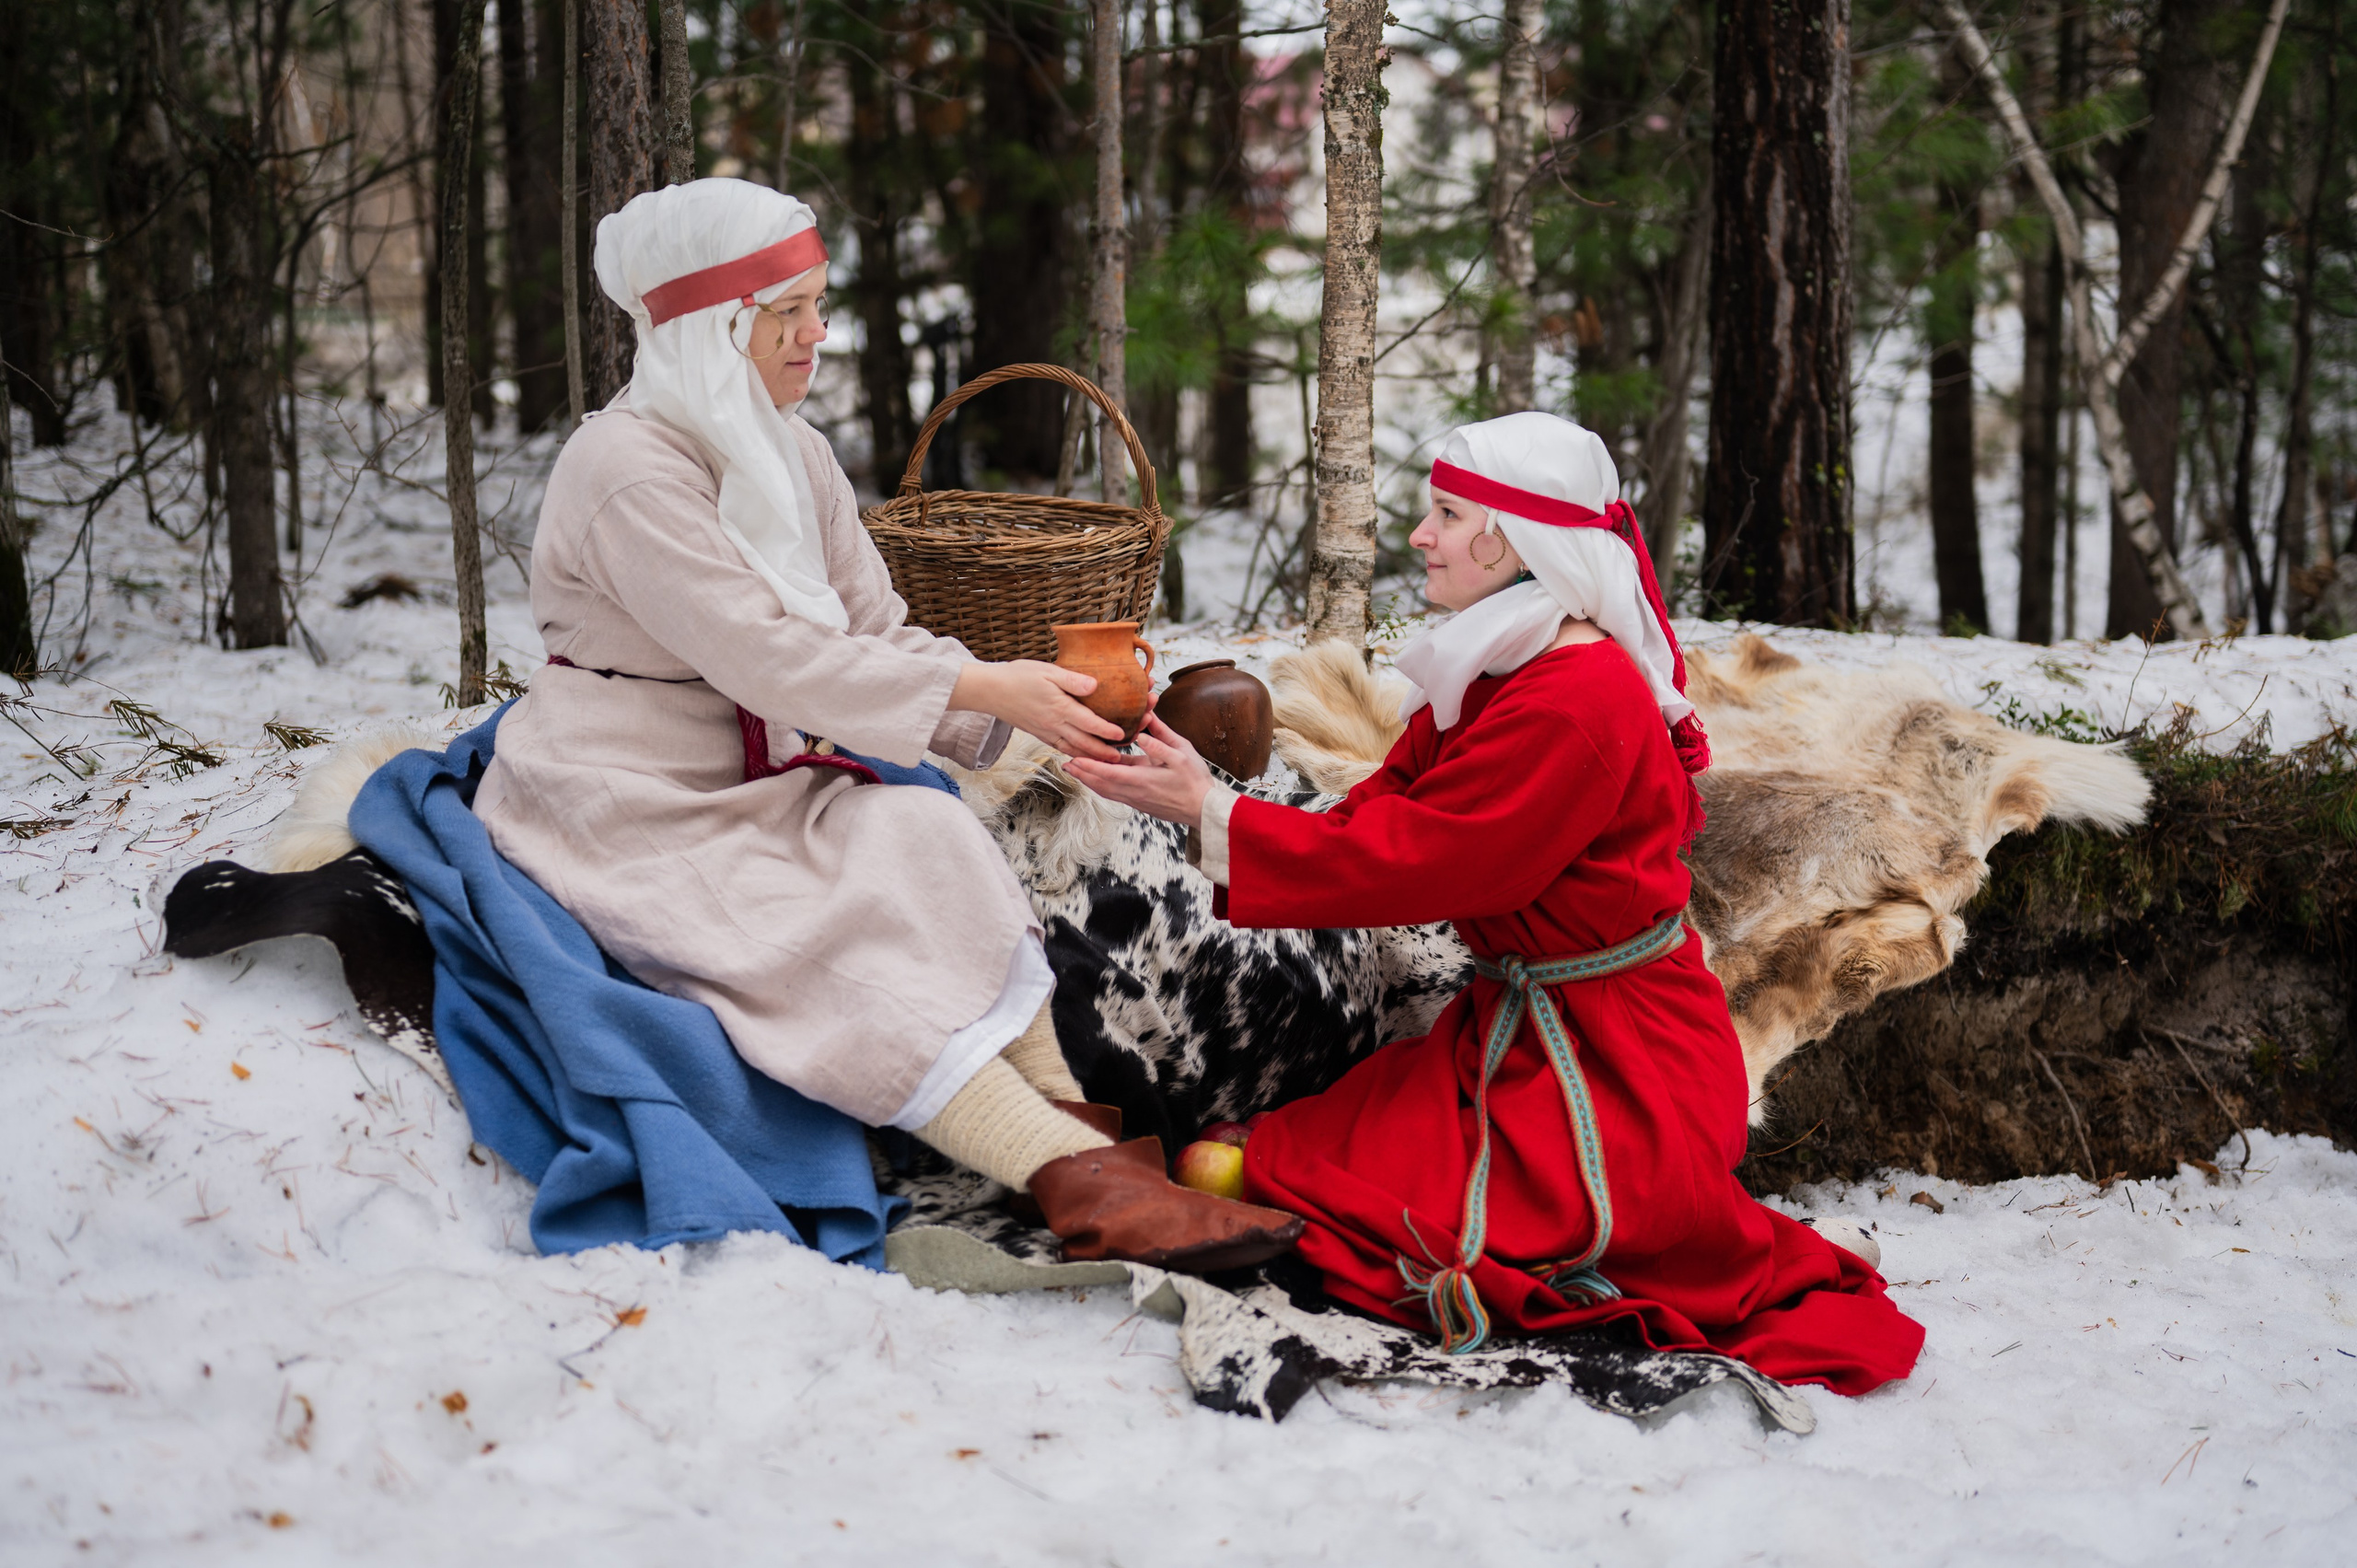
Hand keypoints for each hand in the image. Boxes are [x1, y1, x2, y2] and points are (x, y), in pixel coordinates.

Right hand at [949, 659, 1126, 761]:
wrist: (989, 691)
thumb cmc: (1018, 676)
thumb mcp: (1047, 671)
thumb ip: (1072, 680)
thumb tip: (1095, 685)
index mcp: (1059, 708)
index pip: (1089, 723)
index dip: (1106, 730)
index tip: (1121, 735)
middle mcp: (1054, 724)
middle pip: (1083, 743)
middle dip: (1102, 753)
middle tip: (1119, 759)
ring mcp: (1045, 732)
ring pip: (1072, 749)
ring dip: (1090, 757)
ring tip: (1104, 762)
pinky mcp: (1038, 734)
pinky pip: (1060, 747)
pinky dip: (1073, 753)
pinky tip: (1080, 754)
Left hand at [1065, 713, 1213, 825]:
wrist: (1204, 809)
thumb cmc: (1195, 781)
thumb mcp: (1181, 754)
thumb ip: (1160, 740)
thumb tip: (1140, 730)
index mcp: (1143, 780)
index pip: (1109, 773)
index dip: (1089, 765)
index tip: (1074, 757)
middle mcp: (1135, 793)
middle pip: (1100, 785)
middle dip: (1082, 773)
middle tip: (1065, 763)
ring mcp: (1136, 800)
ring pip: (1106, 791)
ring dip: (1089, 780)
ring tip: (1075, 769)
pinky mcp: (1139, 803)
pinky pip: (1114, 794)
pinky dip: (1101, 785)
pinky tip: (1098, 778)